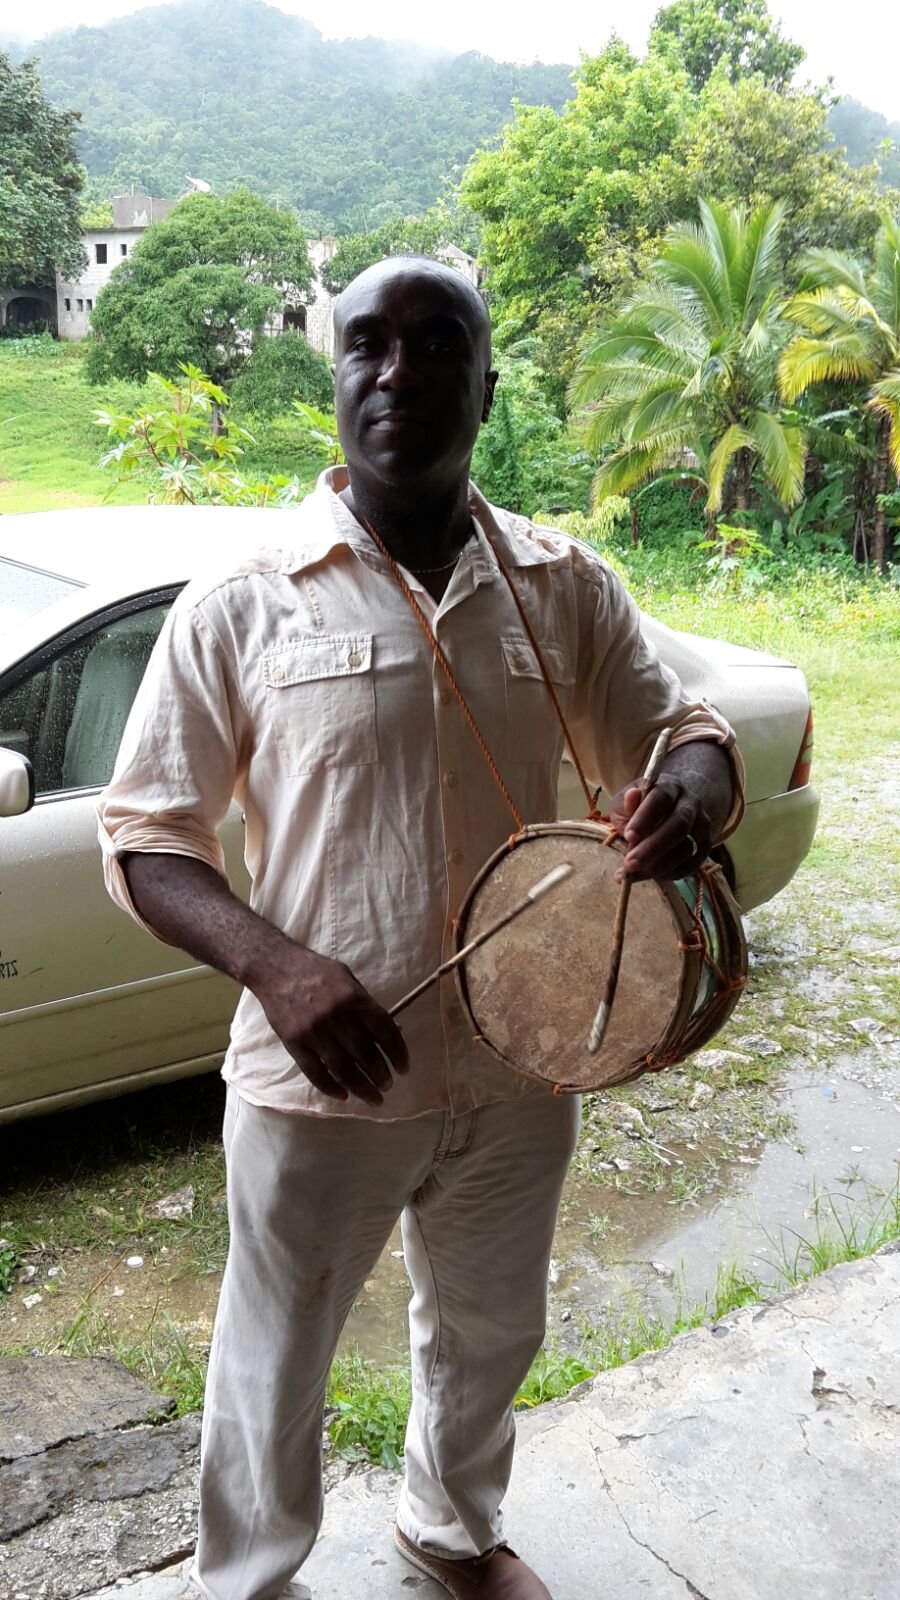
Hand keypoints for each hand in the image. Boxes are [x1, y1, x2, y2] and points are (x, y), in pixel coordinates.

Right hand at [254, 943, 408, 1105]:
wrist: (277, 969)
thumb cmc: (318, 972)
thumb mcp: (349, 980)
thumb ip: (368, 1006)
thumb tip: (393, 1031)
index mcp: (354, 999)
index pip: (384, 1032)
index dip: (398, 1053)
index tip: (403, 1068)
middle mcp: (337, 1018)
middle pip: (366, 1056)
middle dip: (381, 1076)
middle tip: (388, 1086)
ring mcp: (315, 1033)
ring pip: (344, 1070)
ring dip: (362, 1088)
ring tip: (373, 1098)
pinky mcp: (295, 1044)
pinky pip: (316, 1073)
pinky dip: (331, 1088)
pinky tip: (343, 1095)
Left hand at [608, 775, 711, 882]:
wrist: (668, 813)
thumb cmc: (640, 810)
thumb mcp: (626, 803)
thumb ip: (625, 804)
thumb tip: (632, 796)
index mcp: (669, 787)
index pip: (661, 798)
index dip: (645, 818)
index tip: (628, 836)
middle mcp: (691, 804)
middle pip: (678, 825)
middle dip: (653, 847)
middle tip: (630, 864)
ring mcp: (702, 825)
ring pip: (687, 848)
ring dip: (659, 865)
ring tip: (633, 874)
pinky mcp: (706, 846)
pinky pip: (692, 864)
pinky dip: (671, 873)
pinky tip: (650, 875)